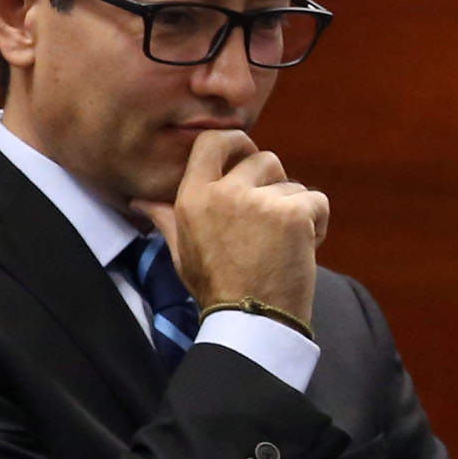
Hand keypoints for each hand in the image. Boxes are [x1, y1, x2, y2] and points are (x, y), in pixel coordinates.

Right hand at [141, 127, 327, 326]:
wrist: (250, 317)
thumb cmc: (214, 284)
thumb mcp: (181, 249)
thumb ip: (165, 217)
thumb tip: (140, 202)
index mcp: (193, 196)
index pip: (212, 141)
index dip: (235, 142)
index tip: (245, 152)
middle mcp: (224, 192)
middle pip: (263, 159)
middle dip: (273, 184)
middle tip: (270, 218)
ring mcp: (261, 201)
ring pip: (293, 185)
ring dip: (295, 210)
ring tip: (282, 243)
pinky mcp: (294, 213)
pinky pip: (316, 202)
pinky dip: (317, 223)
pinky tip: (303, 248)